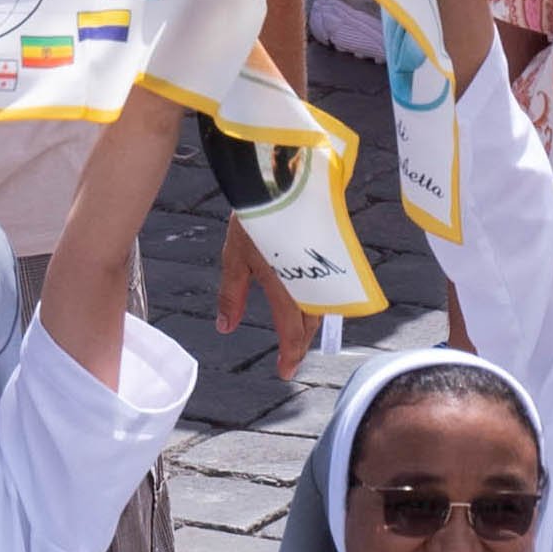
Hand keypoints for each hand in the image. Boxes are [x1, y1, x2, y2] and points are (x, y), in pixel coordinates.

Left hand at [217, 220, 315, 378]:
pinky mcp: (328, 253)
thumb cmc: (254, 217)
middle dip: (301, 342)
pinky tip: (312, 301)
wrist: (280, 178)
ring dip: (311, 323)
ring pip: (322, 305)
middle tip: (292, 357)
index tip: (285, 373)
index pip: (292, 332)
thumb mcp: (235, 258)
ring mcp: (321, 267)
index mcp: (285, 287)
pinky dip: (320, 300)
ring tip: (300, 335)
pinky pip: (327, 285)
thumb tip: (225, 328)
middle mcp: (308, 282)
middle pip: (310, 322)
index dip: (290, 355)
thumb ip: (231, 295)